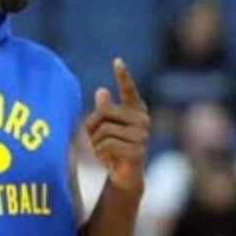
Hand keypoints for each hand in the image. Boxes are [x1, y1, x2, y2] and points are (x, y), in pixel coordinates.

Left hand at [85, 58, 149, 192]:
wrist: (125, 175)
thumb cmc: (115, 148)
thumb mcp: (105, 128)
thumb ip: (104, 111)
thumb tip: (101, 91)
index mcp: (135, 110)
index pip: (129, 90)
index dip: (123, 76)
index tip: (117, 61)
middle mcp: (142, 120)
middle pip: (105, 113)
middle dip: (92, 127)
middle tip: (92, 140)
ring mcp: (142, 135)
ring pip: (104, 131)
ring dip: (95, 143)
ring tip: (101, 151)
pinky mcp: (138, 150)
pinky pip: (109, 144)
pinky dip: (100, 153)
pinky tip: (105, 158)